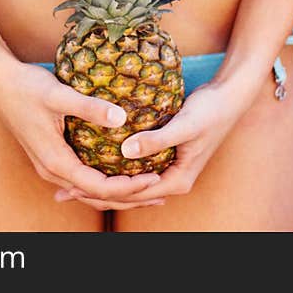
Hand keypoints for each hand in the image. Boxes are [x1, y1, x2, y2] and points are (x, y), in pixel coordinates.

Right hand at [0, 59, 163, 208]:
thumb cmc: (25, 87)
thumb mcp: (59, 95)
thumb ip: (89, 107)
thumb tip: (121, 117)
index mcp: (55, 161)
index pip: (98, 187)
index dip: (128, 187)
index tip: (154, 178)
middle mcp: (52, 168)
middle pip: (95, 194)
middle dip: (128, 196)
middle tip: (160, 191)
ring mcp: (49, 162)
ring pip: (88, 187)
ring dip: (117, 189)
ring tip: (147, 185)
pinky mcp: (50, 153)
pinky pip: (81, 175)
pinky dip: (103, 178)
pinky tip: (120, 169)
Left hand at [53, 78, 252, 206]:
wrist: (230, 97)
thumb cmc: (210, 111)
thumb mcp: (184, 125)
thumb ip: (156, 140)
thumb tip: (125, 152)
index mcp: (176, 181)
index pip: (132, 195)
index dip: (100, 192)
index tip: (72, 186)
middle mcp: (172, 180)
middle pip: (128, 195)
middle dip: (95, 194)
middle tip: (62, 190)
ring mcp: (169, 169)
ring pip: (130, 185)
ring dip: (102, 183)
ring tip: (71, 180)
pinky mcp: (166, 156)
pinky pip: (135, 169)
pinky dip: (115, 169)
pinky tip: (95, 160)